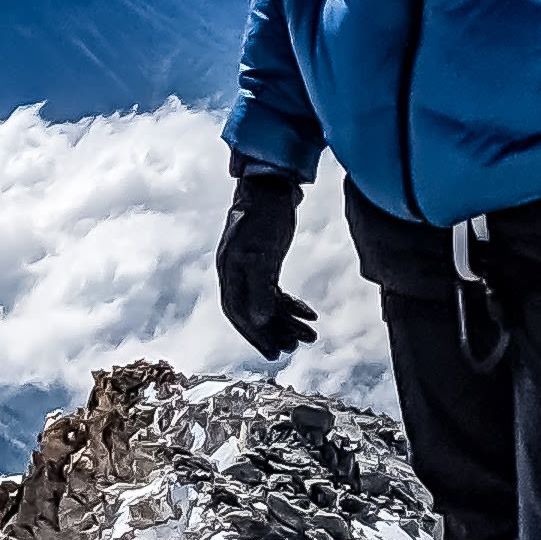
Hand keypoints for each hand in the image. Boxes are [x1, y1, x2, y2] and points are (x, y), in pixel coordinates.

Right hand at [216, 167, 318, 359]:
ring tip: (310, 336)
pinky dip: (292, 304)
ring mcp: (251, 267)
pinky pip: (277, 291)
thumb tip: (261, 321)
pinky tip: (310, 314)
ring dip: (288, 321)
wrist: (271, 185)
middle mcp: (237, 273)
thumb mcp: (262, 253)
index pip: (239, 313)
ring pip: (268, 304)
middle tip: (295, 349)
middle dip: (273, 333)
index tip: (274, 353)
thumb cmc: (264, 215)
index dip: (255, 335)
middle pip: (253, 313)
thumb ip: (260, 288)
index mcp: (230, 272)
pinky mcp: (266, 261)